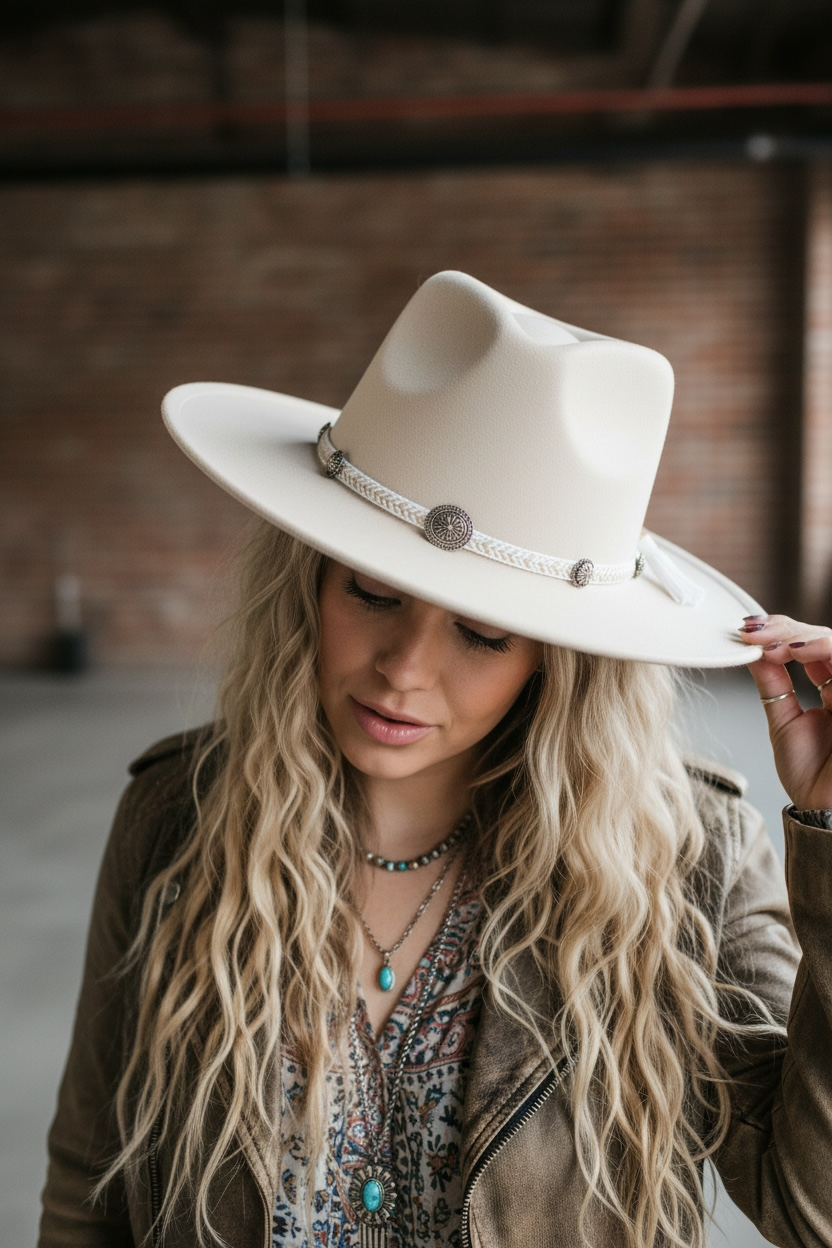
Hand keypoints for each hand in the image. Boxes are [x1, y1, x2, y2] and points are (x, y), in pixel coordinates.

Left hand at [739, 614, 831, 810]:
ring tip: (770, 643)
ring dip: (801, 635)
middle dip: (784, 629)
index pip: (810, 648)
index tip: (746, 633)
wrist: (825, 810)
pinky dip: (821, 648)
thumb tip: (752, 652)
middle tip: (752, 633)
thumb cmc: (811, 776)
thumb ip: (773, 686)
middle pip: (822, 640)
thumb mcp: (783, 722)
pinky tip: (795, 651)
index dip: (781, 634)